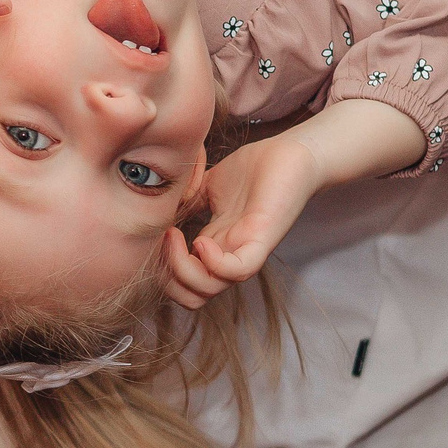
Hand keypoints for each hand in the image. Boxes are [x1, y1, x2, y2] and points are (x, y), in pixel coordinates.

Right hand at [164, 136, 326, 308]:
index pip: (185, 281)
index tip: (156, 236)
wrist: (291, 151)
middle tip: (164, 241)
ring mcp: (245, 249)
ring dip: (182, 269)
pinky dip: (213, 263)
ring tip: (176, 236)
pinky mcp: (263, 239)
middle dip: (168, 277)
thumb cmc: (255, 167)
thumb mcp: (208, 184)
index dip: (164, 269)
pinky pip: (237, 271)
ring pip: (209, 290)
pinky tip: (202, 240)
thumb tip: (157, 206)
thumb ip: (186, 198)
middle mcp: (229, 253)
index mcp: (216, 244)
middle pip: (194, 296)